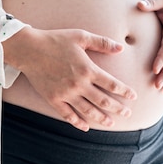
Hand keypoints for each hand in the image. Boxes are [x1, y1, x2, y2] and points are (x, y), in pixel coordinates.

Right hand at [3, 27, 136, 130]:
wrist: (29, 49)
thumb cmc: (55, 40)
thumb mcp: (81, 36)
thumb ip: (102, 43)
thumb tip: (121, 48)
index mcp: (88, 69)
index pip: (112, 84)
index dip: (124, 92)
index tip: (133, 97)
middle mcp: (79, 84)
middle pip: (103, 100)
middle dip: (117, 108)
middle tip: (127, 114)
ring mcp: (66, 93)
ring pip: (87, 110)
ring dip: (101, 118)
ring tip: (111, 124)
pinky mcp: (53, 99)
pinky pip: (68, 115)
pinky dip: (77, 122)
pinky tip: (85, 127)